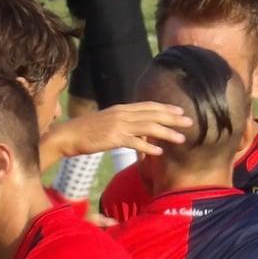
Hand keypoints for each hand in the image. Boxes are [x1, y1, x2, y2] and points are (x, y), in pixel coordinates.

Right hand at [54, 103, 192, 159]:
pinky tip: (159, 152)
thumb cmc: (87, 131)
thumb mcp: (109, 124)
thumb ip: (126, 126)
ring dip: (167, 133)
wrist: (68, 135)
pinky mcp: (112, 138)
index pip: (148, 106)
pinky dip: (148, 147)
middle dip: (173, 119)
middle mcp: (122, 114)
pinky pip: (134, 142)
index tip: (180, 111)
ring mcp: (118, 125)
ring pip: (148, 127)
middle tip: (190, 122)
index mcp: (121, 109)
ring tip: (181, 139)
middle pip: (152, 114)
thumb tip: (142, 134)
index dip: (165, 108)